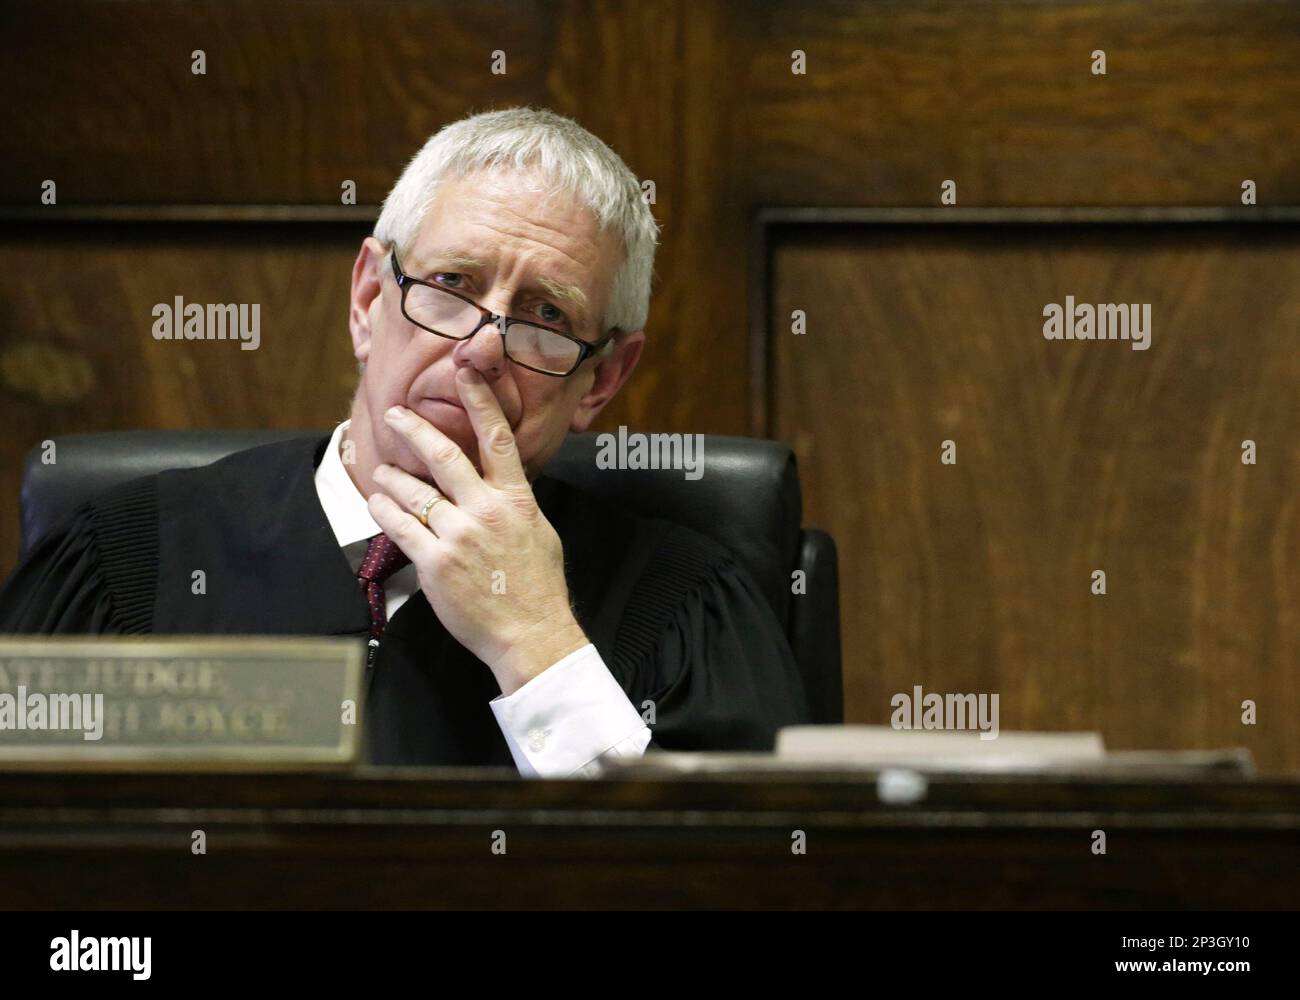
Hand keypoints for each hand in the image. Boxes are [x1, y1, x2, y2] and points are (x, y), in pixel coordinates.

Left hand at [367, 367, 588, 694]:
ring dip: (391, 477)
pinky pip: (399, 527)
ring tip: (380, 470)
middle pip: (444, 456)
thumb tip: (501, 483)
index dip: (480, 401)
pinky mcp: (435, 564)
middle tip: (395, 414)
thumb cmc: (537, 587)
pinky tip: (376, 503)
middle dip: (414, 429)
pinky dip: (384, 511)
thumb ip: (516, 503)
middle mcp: (486, 511)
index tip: (465, 372)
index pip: (497, 439)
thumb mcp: (539, 533)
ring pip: (413, 492)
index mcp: (516, 500)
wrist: (532, 634)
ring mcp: (459, 537)